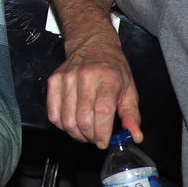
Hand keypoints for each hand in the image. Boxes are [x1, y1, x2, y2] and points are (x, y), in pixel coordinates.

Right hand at [46, 32, 141, 148]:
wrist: (92, 44)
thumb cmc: (112, 68)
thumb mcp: (129, 89)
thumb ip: (131, 115)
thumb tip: (135, 136)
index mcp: (108, 79)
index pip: (102, 112)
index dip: (102, 133)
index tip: (104, 142)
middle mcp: (85, 78)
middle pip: (83, 120)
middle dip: (90, 137)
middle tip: (95, 137)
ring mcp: (66, 79)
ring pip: (66, 120)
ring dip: (76, 133)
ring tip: (84, 132)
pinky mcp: (54, 81)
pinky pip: (53, 113)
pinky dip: (61, 125)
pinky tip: (71, 122)